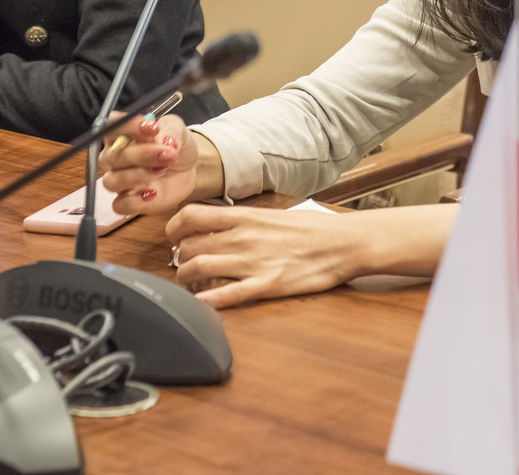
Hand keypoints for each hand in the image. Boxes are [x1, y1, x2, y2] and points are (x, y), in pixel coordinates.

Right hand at [100, 113, 202, 214]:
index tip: (153, 128)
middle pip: (111, 156)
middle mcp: (116, 158)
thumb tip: (167, 140)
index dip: (128, 127)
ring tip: (162, 170)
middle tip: (166, 153)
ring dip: (137, 176)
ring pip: (111, 181)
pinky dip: (136, 200)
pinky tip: (154, 192)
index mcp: (121, 135)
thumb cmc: (175, 145)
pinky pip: (120, 204)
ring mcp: (120, 181)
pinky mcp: (128, 202)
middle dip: (140, 154)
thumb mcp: (177, 129)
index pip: (111, 126)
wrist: (188, 168)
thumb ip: (171, 129)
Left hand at [166, 205, 362, 308]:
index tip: (175, 237)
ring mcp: (252, 262)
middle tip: (184, 264)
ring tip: (191, 283)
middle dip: (179, 257)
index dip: (174, 228)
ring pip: (197, 268)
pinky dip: (207, 301)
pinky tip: (201, 304)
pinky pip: (226, 295)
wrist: (344, 242)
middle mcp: (242, 237)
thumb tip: (220, 224)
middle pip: (188, 246)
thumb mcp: (273, 215)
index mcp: (245, 217)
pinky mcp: (266, 286)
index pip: (190, 216)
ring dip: (186, 278)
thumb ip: (244, 220)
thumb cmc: (313, 229)